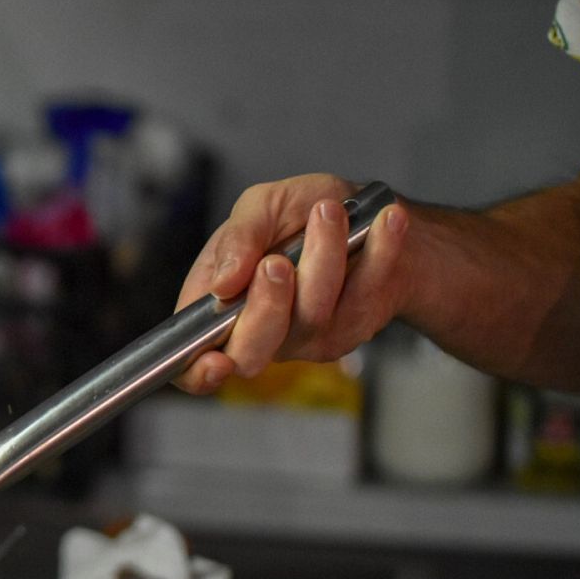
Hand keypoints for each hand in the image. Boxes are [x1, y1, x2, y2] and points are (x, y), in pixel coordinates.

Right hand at [173, 173, 410, 393]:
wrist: (370, 214)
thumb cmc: (302, 212)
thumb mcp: (260, 205)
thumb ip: (237, 237)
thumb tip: (223, 282)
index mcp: (217, 306)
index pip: (192, 361)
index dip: (198, 373)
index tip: (214, 361)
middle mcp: (257, 331)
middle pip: (250, 352)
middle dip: (265, 308)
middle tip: (276, 263)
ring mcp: (305, 337)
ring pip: (310, 318)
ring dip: (323, 258)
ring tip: (330, 211)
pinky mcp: (352, 329)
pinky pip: (362, 300)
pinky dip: (378, 254)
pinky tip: (388, 222)